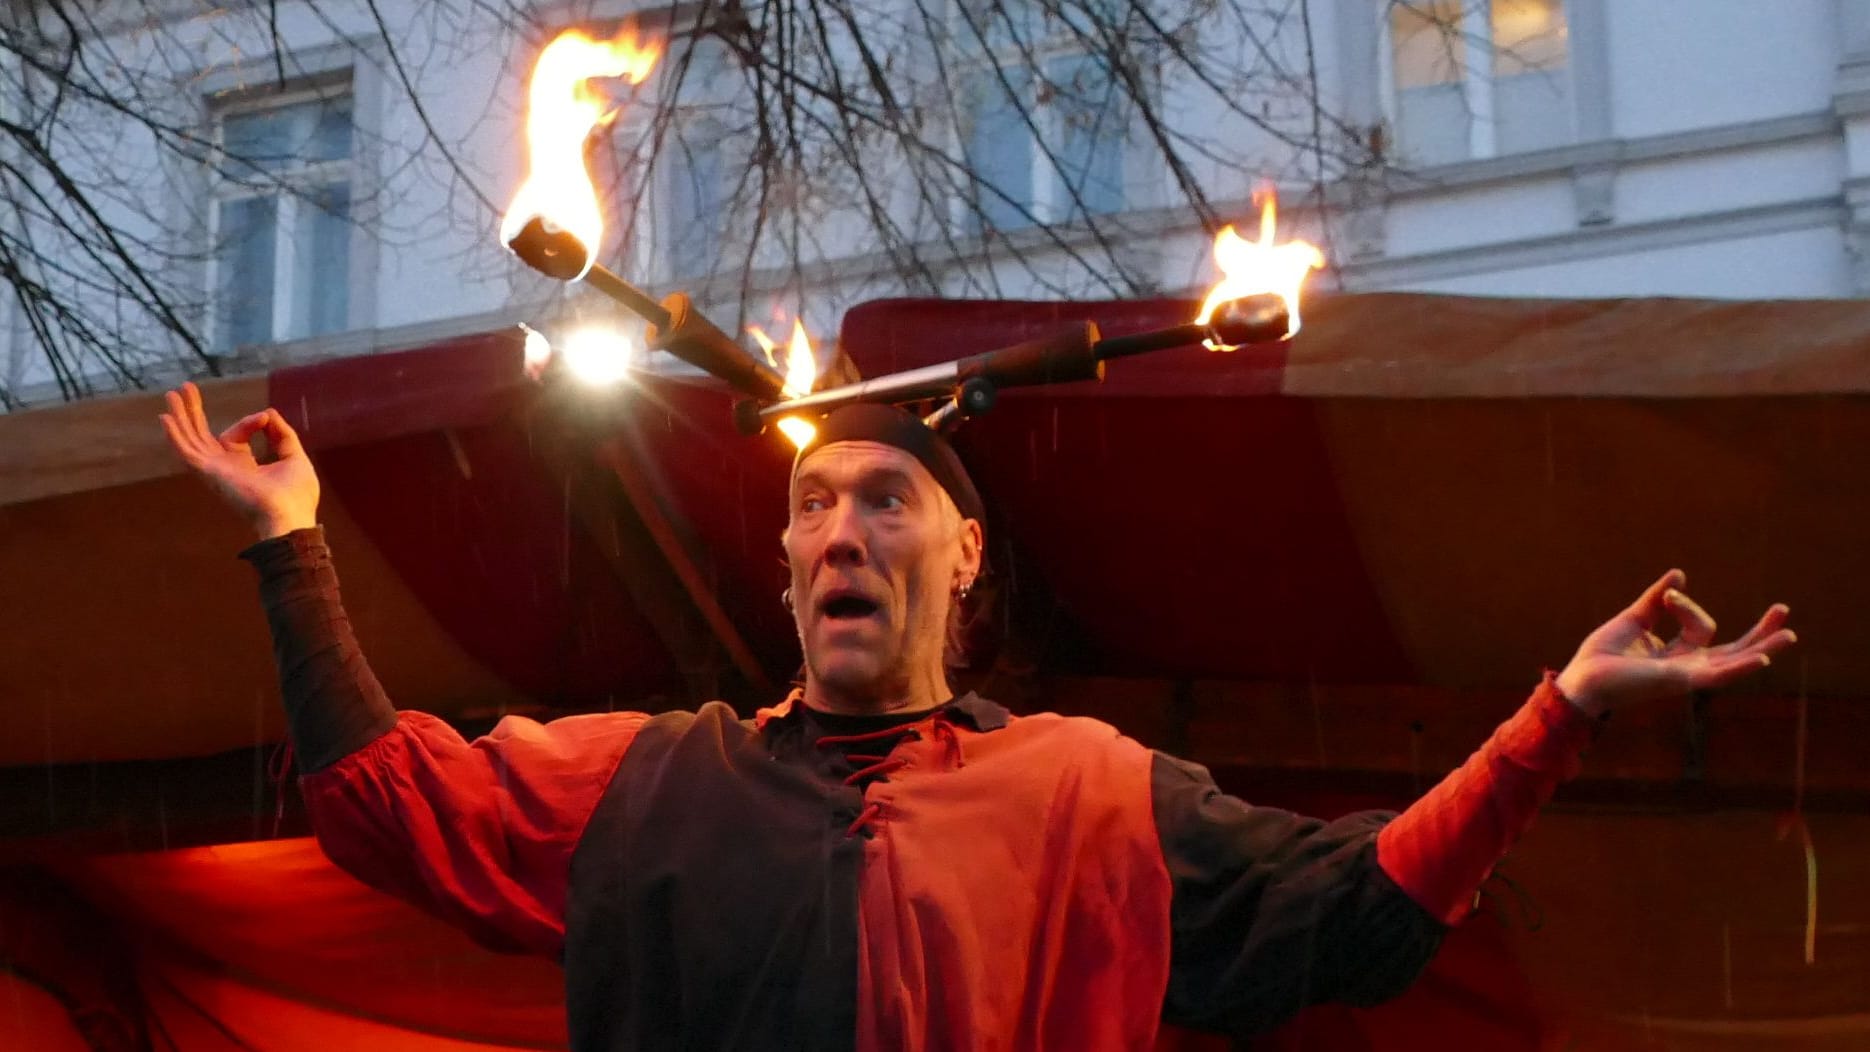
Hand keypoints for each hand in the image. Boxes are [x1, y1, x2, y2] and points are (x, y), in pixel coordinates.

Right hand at [158, 381, 320, 540]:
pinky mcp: (210, 473)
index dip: (249, 422)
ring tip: (171, 394)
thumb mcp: (293, 457)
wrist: (290, 516)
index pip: (235, 434)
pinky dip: (176, 435)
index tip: (266, 418)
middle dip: (194, 411)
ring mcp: (215, 471)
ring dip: (181, 416)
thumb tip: (269, 413)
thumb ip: (282, 435)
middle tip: (185, 387)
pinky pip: (187, 452)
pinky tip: (165, 418)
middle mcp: (224, 468)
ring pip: (192, 439)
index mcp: (243, 466)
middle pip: (202, 435)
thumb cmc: (296, 494)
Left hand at [1555, 570, 1796, 716]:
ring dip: (1763, 648)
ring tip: (1790, 634)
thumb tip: (1680, 574)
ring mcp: (1687, 676)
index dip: (1685, 603)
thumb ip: (1658, 600)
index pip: (1702, 625)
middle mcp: (1688, 667)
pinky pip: (1718, 675)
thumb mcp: (1634, 619)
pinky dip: (1741, 666)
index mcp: (1678, 655)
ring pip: (1735, 663)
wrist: (1581, 678)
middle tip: (1783, 610)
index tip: (1668, 595)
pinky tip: (1763, 659)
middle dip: (1759, 633)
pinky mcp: (1680, 681)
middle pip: (1734, 650)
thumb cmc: (1602, 656)